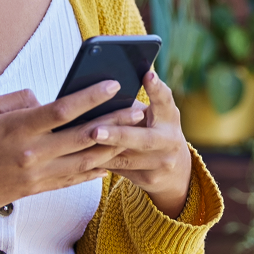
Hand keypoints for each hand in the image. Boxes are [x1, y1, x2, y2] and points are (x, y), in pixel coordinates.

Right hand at [0, 81, 126, 244]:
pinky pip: (73, 179)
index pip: (61, 110)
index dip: (89, 97)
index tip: (112, 84)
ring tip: (134, 132)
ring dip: (112, 146)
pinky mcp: (37, 190)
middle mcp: (31, 153)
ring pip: (85, 161)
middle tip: (138, 108)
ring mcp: (36, 175)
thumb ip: (18, 99)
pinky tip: (110, 161)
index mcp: (17, 128)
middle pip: (82, 135)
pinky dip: (94, 170)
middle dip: (115, 121)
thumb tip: (45, 98)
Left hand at [87, 70, 192, 218]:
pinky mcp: (149, 179)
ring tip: (78, 144)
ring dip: (100, 151)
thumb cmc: (153, 130)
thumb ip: (132, 107)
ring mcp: (161, 163)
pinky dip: (98, 162)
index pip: (165, 100)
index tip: (147, 74)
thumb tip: (96, 92)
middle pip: (142, 139)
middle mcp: (169, 140)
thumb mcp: (152, 116)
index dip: (157, 88)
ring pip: (126, 158)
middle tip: (94, 130)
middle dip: (117, 135)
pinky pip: (118, 170)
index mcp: (169, 117)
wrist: (175, 171)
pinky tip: (80, 158)